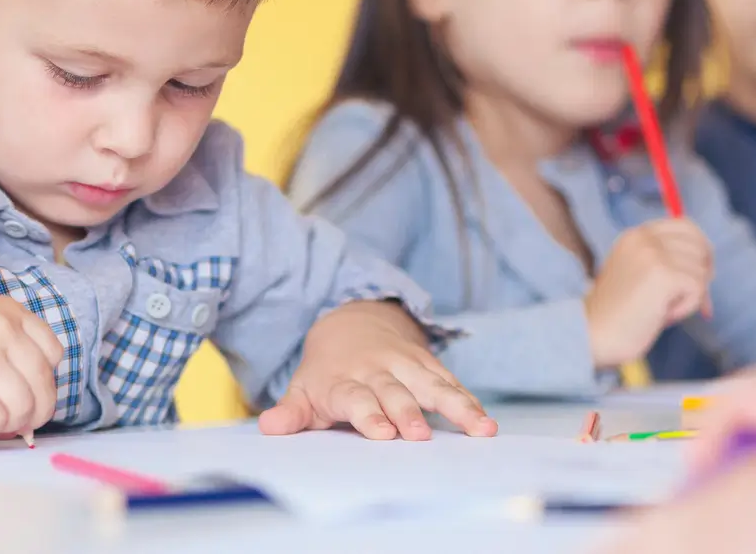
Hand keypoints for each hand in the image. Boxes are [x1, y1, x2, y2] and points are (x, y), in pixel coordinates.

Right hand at [0, 292, 62, 439]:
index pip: (54, 354)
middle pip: (43, 385)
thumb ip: (9, 350)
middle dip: (33, 412)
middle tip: (13, 422)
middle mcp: (4, 330)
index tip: (28, 393)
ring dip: (7, 424)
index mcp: (12, 312)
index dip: (44, 381)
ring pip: (23, 408)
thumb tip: (32, 407)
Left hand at [257, 301, 497, 439]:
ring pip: (432, 385)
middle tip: (420, 435)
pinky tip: (485, 420)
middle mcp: (378, 371)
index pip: (356, 398)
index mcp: (345, 381)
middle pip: (396, 392)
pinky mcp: (427, 364)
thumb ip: (292, 412)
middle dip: (408, 413)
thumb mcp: (304, 389)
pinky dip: (468, 399)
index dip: (369, 415)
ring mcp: (406, 365)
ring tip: (478, 428)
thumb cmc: (327, 370)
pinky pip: (451, 382)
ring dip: (455, 406)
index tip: (382, 433)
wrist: (351, 320)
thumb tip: (270, 427)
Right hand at [584, 218, 712, 367]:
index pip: (685, 225)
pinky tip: (664, 315)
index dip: (700, 248)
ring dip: (690, 295)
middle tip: (689, 295)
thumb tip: (707, 263)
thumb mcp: (637, 273)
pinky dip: (687, 307)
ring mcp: (653, 254)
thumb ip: (664, 260)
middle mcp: (644, 238)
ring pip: (701, 270)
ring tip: (663, 308)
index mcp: (636, 235)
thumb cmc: (618, 312)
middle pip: (699, 245)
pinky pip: (698, 289)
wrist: (595, 333)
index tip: (700, 270)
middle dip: (701, 272)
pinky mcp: (664, 275)